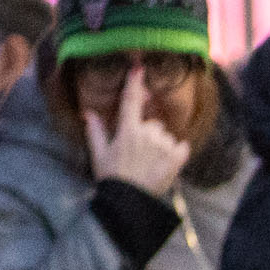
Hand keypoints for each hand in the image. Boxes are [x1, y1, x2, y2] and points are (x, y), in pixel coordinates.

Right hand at [85, 67, 187, 195]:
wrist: (130, 202)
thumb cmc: (113, 177)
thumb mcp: (99, 154)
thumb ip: (95, 131)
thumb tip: (87, 112)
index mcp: (127, 132)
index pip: (131, 102)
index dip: (135, 84)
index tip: (139, 68)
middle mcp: (147, 135)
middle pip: (153, 124)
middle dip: (148, 135)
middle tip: (139, 154)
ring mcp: (164, 146)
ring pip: (166, 136)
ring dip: (161, 146)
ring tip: (151, 163)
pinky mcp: (178, 158)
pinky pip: (182, 146)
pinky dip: (177, 153)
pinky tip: (166, 164)